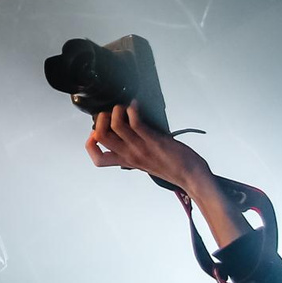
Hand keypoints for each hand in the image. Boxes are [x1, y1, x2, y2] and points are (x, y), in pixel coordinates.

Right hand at [84, 104, 209, 191]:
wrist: (191, 176)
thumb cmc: (173, 169)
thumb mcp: (146, 164)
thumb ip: (133, 153)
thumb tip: (128, 136)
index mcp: (126, 162)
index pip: (97, 159)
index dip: (90, 144)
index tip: (95, 133)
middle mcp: (130, 155)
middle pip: (100, 137)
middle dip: (100, 119)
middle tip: (110, 113)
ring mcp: (140, 148)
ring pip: (115, 126)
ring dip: (116, 111)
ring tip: (123, 107)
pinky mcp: (153, 140)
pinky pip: (135, 122)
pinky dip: (132, 109)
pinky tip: (135, 105)